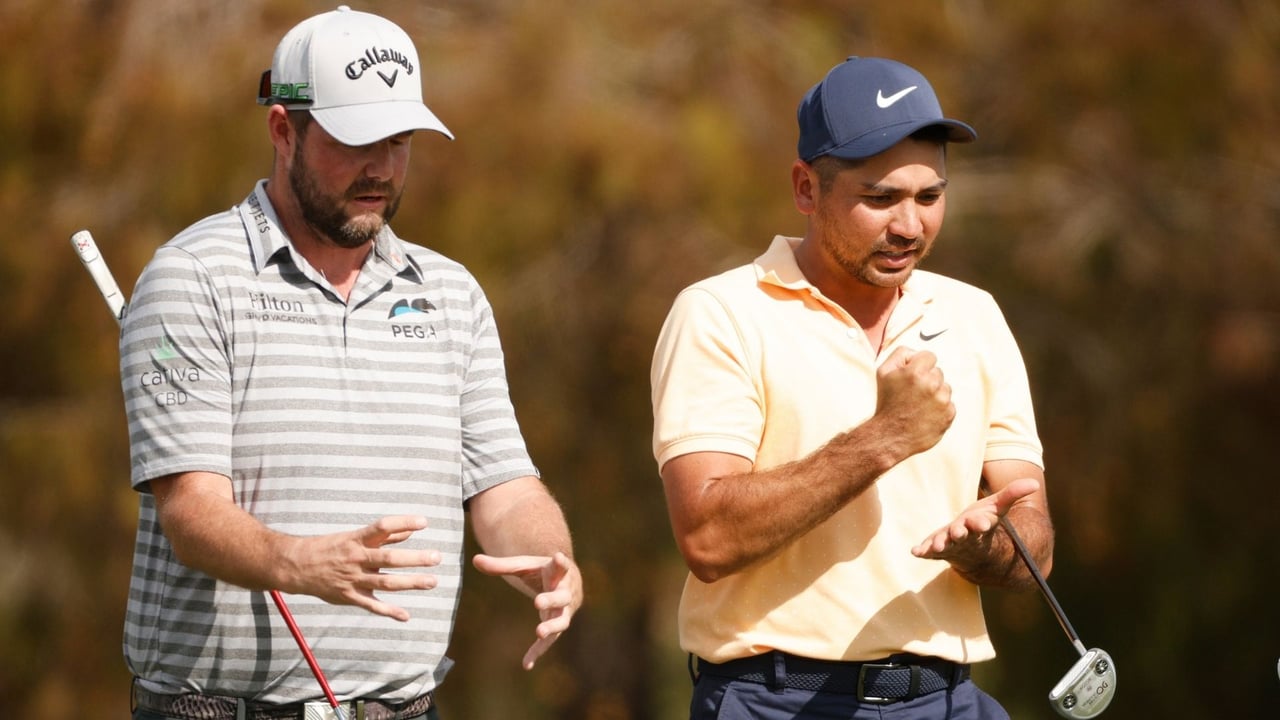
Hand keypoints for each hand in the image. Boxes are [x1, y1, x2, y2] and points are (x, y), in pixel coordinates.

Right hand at [282, 515, 441, 621]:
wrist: (297, 565)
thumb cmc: (331, 547)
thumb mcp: (355, 536)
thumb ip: (385, 535)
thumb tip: (411, 531)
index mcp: (357, 540)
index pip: (382, 527)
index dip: (403, 523)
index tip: (424, 522)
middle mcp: (357, 559)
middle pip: (388, 559)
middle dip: (414, 559)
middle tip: (437, 557)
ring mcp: (353, 579)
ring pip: (385, 583)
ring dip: (410, 583)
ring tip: (432, 581)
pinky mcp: (349, 596)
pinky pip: (371, 606)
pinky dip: (388, 611)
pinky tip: (405, 616)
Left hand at [472, 551, 582, 669]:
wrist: (567, 582)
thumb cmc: (542, 571)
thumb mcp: (523, 566)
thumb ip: (501, 565)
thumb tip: (474, 560)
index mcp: (556, 572)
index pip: (560, 566)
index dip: (559, 563)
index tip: (558, 557)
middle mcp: (565, 591)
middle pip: (561, 596)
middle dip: (551, 599)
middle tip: (538, 602)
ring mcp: (564, 610)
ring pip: (562, 620)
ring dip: (551, 627)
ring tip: (539, 632)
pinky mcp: (559, 625)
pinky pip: (551, 640)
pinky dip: (539, 651)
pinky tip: (527, 664)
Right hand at [873, 347, 954, 458]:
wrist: (890, 436)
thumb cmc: (886, 403)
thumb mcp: (883, 373)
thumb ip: (900, 354)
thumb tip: (916, 353)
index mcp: (915, 372)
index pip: (929, 357)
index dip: (920, 365)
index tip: (913, 376)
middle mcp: (931, 384)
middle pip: (938, 372)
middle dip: (927, 379)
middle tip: (913, 393)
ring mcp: (942, 401)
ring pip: (945, 388)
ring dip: (935, 393)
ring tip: (920, 405)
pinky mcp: (949, 415)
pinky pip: (949, 404)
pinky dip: (940, 408)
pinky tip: (926, 414)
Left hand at [911, 477, 1040, 560]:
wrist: (971, 548)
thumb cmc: (982, 523)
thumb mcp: (997, 508)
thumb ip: (1012, 494)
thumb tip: (1035, 482)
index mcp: (979, 527)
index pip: (981, 525)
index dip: (980, 523)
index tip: (982, 522)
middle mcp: (964, 537)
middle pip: (962, 536)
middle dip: (960, 534)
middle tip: (958, 532)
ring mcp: (949, 545)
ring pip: (946, 546)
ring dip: (941, 545)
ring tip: (938, 546)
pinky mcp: (935, 549)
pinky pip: (928, 552)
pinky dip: (922, 552)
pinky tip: (915, 551)